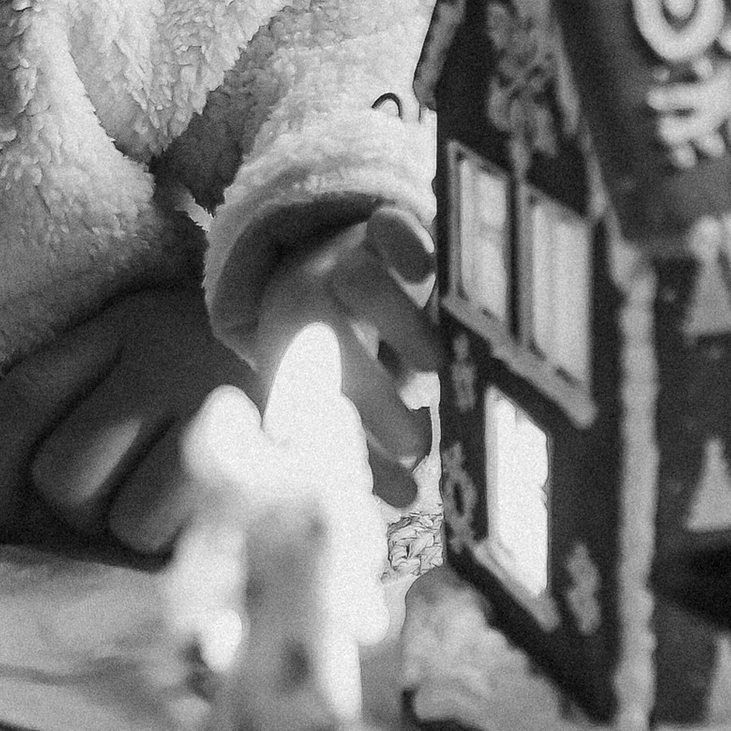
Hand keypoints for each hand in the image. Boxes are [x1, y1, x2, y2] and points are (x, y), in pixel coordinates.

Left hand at [0, 286, 251, 558]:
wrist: (348, 336)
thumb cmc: (230, 366)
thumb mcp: (154, 354)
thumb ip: (87, 403)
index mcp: (119, 326)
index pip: (22, 400)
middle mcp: (155, 353)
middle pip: (62, 472)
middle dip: (75, 513)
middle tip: (113, 509)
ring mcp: (208, 400)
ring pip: (117, 515)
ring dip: (133, 533)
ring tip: (171, 511)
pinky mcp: (257, 450)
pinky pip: (179, 530)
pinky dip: (181, 544)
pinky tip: (207, 520)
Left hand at [251, 208, 438, 501]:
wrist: (315, 256)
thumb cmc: (333, 348)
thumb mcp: (333, 394)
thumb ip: (362, 443)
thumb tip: (406, 502)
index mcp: (293, 356)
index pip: (313, 407)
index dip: (354, 455)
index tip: (399, 494)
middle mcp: (314, 306)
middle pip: (333, 347)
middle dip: (374, 401)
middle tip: (418, 443)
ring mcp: (347, 262)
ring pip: (361, 284)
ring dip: (399, 327)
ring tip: (437, 367)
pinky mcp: (380, 229)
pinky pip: (388, 228)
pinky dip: (407, 245)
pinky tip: (429, 274)